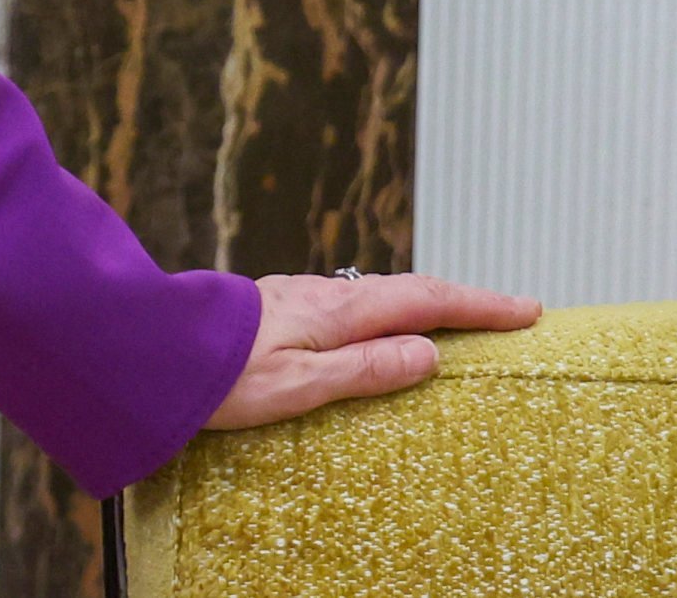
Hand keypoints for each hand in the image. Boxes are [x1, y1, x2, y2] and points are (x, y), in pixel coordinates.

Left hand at [205, 268, 541, 428]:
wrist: (146, 350)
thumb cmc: (219, 375)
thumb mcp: (302, 384)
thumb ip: (366, 369)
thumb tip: (430, 352)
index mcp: (336, 312)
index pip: (426, 301)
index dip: (480, 306)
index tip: (529, 310)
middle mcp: (321, 296)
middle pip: (407, 291)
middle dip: (462, 301)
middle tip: (508, 314)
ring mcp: (296, 299)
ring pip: (376, 296)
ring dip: (423, 305)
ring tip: (456, 323)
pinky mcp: (275, 310)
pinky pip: (350, 306)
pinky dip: (385, 312)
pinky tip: (379, 330)